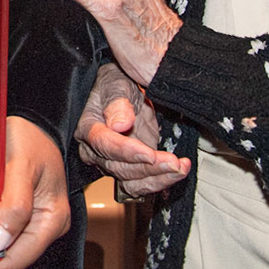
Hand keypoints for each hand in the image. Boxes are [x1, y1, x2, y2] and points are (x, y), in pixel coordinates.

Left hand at [0, 116, 70, 268]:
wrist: (34, 122)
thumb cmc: (32, 138)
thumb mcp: (23, 165)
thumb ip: (16, 203)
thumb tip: (0, 241)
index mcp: (52, 219)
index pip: (17, 258)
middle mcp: (43, 227)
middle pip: (7, 261)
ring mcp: (30, 224)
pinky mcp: (15, 217)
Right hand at [77, 63, 188, 196]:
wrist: (121, 94)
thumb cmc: (114, 84)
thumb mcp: (115, 83)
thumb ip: (117, 102)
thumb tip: (119, 125)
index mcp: (87, 127)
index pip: (103, 144)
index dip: (127, 151)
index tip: (149, 154)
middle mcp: (95, 150)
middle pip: (120, 168)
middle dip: (150, 168)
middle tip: (175, 162)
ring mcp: (112, 162)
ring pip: (131, 183)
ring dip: (158, 180)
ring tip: (181, 168)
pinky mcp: (128, 169)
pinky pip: (140, 186)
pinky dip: (160, 182)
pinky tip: (177, 173)